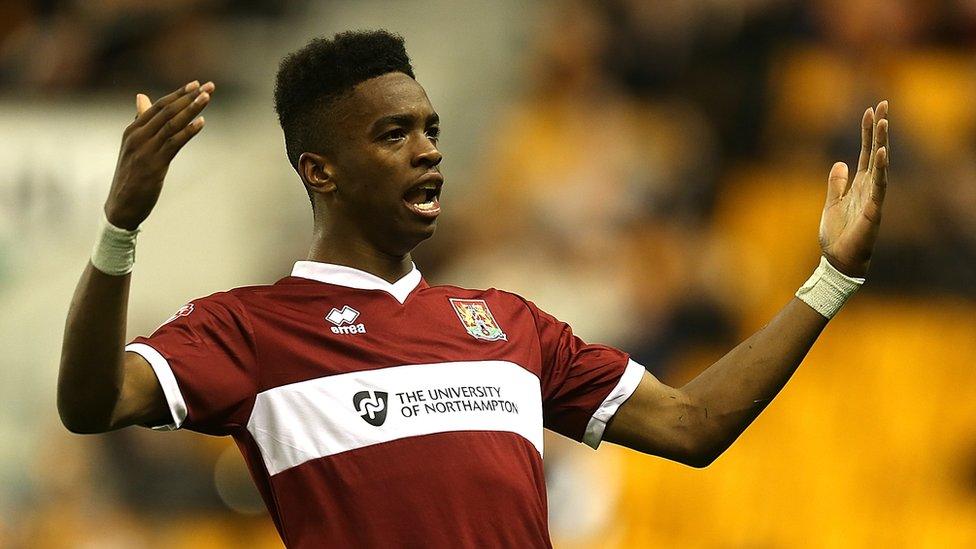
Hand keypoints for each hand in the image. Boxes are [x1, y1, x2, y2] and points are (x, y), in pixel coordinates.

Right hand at [103, 80, 214, 229]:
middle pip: (167, 110)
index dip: (178, 94)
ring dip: (191, 109)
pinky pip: (174, 143)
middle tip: (209, 86)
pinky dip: (188, 131)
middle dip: (189, 97)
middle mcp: (137, 136)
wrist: (120, 206)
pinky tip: (202, 123)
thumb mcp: (133, 146)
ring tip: (207, 98)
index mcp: (132, 130)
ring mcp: (145, 150)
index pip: (158, 106)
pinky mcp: (154, 165)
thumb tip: (142, 97)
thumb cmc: (130, 176)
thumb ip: (141, 122)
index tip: (196, 84)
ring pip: (172, 124)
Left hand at [819, 100, 888, 277]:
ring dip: (882, 143)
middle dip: (880, 128)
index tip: (870, 110)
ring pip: (880, 165)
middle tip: (883, 104)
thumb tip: (840, 162)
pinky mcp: (873, 210)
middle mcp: (870, 187)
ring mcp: (873, 197)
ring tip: (885, 121)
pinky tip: (882, 153)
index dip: (868, 131)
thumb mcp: (831, 203)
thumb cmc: (837, 235)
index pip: (866, 151)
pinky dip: (881, 170)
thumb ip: (836, 183)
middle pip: (876, 151)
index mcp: (859, 184)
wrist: (838, 260)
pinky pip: (879, 187)